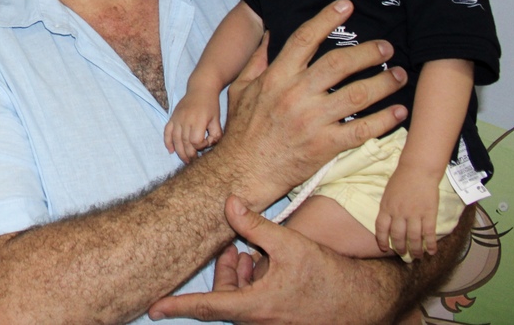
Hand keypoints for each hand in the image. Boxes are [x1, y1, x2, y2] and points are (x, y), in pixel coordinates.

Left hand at [148, 196, 377, 324]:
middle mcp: (256, 321)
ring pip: (237, 300)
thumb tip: (228, 202)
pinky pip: (252, 305)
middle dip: (223, 273)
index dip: (175, 307)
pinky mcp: (276, 321)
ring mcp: (267, 324)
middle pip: (221, 298)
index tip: (152, 309)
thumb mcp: (289, 245)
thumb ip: (254, 225)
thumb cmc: (327, 276)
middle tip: (234, 250)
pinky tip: (263, 265)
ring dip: (239, 278)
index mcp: (253, 306)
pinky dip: (252, 285)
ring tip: (250, 255)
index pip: (205, 307)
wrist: (361, 302)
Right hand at [164, 90, 222, 163]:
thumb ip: (216, 134)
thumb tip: (210, 145)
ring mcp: (177, 119)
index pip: (196, 141)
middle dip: (190, 154)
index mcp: (198, 121)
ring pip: (175, 140)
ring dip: (179, 152)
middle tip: (194, 161)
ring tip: (185, 160)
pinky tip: (171, 150)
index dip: (201, 146)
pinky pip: (167, 131)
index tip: (207, 143)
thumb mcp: (217, 119)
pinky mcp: (173, 117)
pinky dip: (167, 142)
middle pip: (185, 143)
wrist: (201, 88)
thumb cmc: (211, 105)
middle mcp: (186, 120)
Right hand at [213, 0, 408, 206]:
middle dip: (368, 51)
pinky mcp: (324, 146)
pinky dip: (384, 120)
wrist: (242, 171)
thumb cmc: (242, 131)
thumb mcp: (240, 90)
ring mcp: (312, 121)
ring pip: (357, 95)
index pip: (305, 39)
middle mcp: (296, 95)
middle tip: (386, 47)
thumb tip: (270, 36)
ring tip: (399, 76)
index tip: (347, 5)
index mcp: (277, 77)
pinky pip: (362, 130)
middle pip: (339, 63)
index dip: (327, 18)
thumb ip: (257, 62)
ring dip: (383, 83)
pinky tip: (399, 112)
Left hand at [376, 166, 439, 258]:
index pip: (381, 228)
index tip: (384, 249)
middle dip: (400, 248)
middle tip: (403, 254)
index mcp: (386, 207)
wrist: (418, 169)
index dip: (382, 240)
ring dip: (415, 249)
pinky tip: (431, 251)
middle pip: (398, 236)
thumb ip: (388, 207)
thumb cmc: (402, 178)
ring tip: (417, 256)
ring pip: (413, 238)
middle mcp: (399, 213)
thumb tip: (389, 221)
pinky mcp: (428, 214)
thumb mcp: (388, 192)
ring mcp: (414, 214)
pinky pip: (428, 233)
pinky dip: (430, 244)